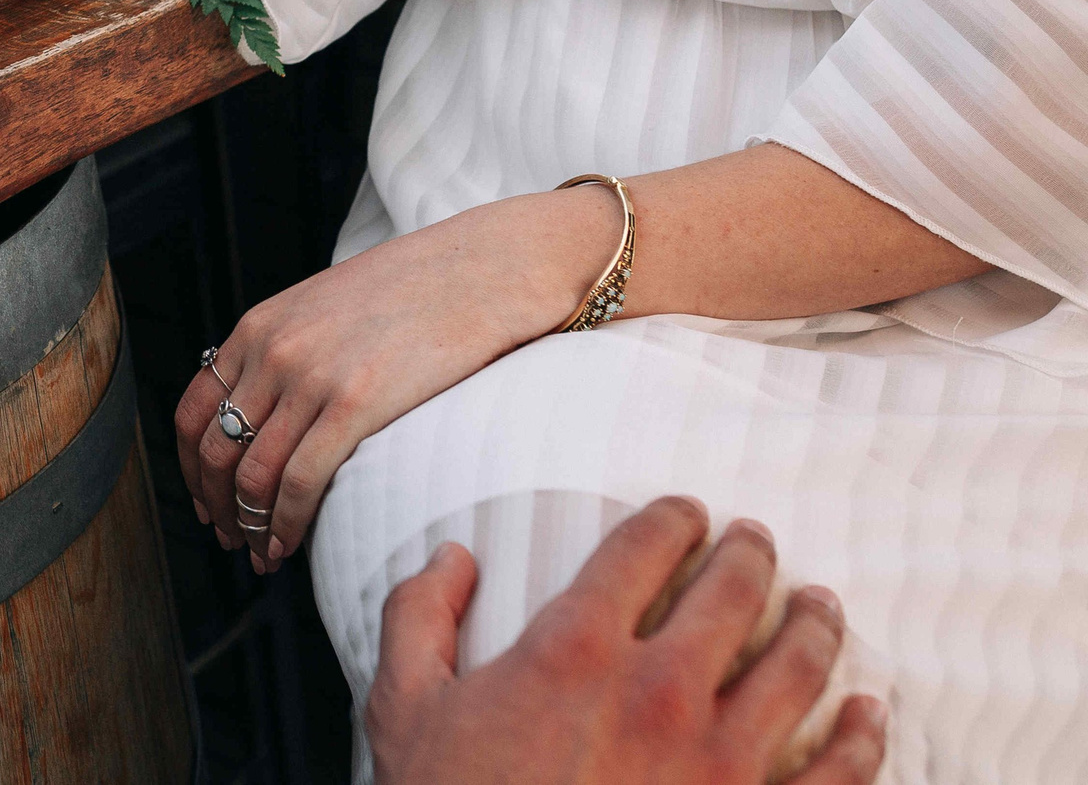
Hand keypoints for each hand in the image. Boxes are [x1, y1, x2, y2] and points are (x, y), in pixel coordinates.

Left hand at [174, 185, 619, 570]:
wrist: (480, 270)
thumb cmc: (413, 292)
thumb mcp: (325, 306)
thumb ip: (287, 350)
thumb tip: (267, 409)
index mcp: (258, 327)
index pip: (193, 411)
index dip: (192, 469)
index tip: (205, 501)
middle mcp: (272, 352)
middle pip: (214, 451)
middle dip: (216, 506)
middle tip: (229, 539)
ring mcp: (311, 378)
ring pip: (253, 475)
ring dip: (249, 526)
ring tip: (261, 554)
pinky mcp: (355, 405)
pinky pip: (299, 483)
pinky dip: (285, 525)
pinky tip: (288, 546)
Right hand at [368, 498, 887, 784]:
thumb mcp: (404, 710)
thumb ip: (418, 619)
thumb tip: (451, 559)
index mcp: (572, 653)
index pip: (640, 551)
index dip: (671, 520)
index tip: (685, 513)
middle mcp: (656, 693)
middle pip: (730, 594)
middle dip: (749, 554)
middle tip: (756, 541)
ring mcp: (719, 764)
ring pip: (796, 668)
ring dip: (814, 624)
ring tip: (819, 604)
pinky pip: (837, 773)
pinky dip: (862, 736)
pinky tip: (868, 712)